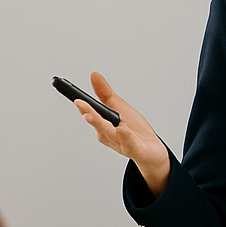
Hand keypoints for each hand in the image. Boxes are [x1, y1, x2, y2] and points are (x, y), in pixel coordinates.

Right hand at [76, 71, 170, 196]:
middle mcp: (108, 135)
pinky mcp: (134, 149)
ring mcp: (121, 143)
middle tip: (79, 102)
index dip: (81, 104)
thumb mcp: (119, 107)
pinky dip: (125, 136)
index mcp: (103, 124)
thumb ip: (105, 93)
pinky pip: (129, 143)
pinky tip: (123, 129)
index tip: (73, 95)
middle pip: (97, 123)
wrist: (152, 151)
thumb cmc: (134, 129)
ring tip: (91, 116)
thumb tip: (93, 75)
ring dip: (100, 124)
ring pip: (109, 133)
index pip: (90, 113)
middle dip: (88, 113)